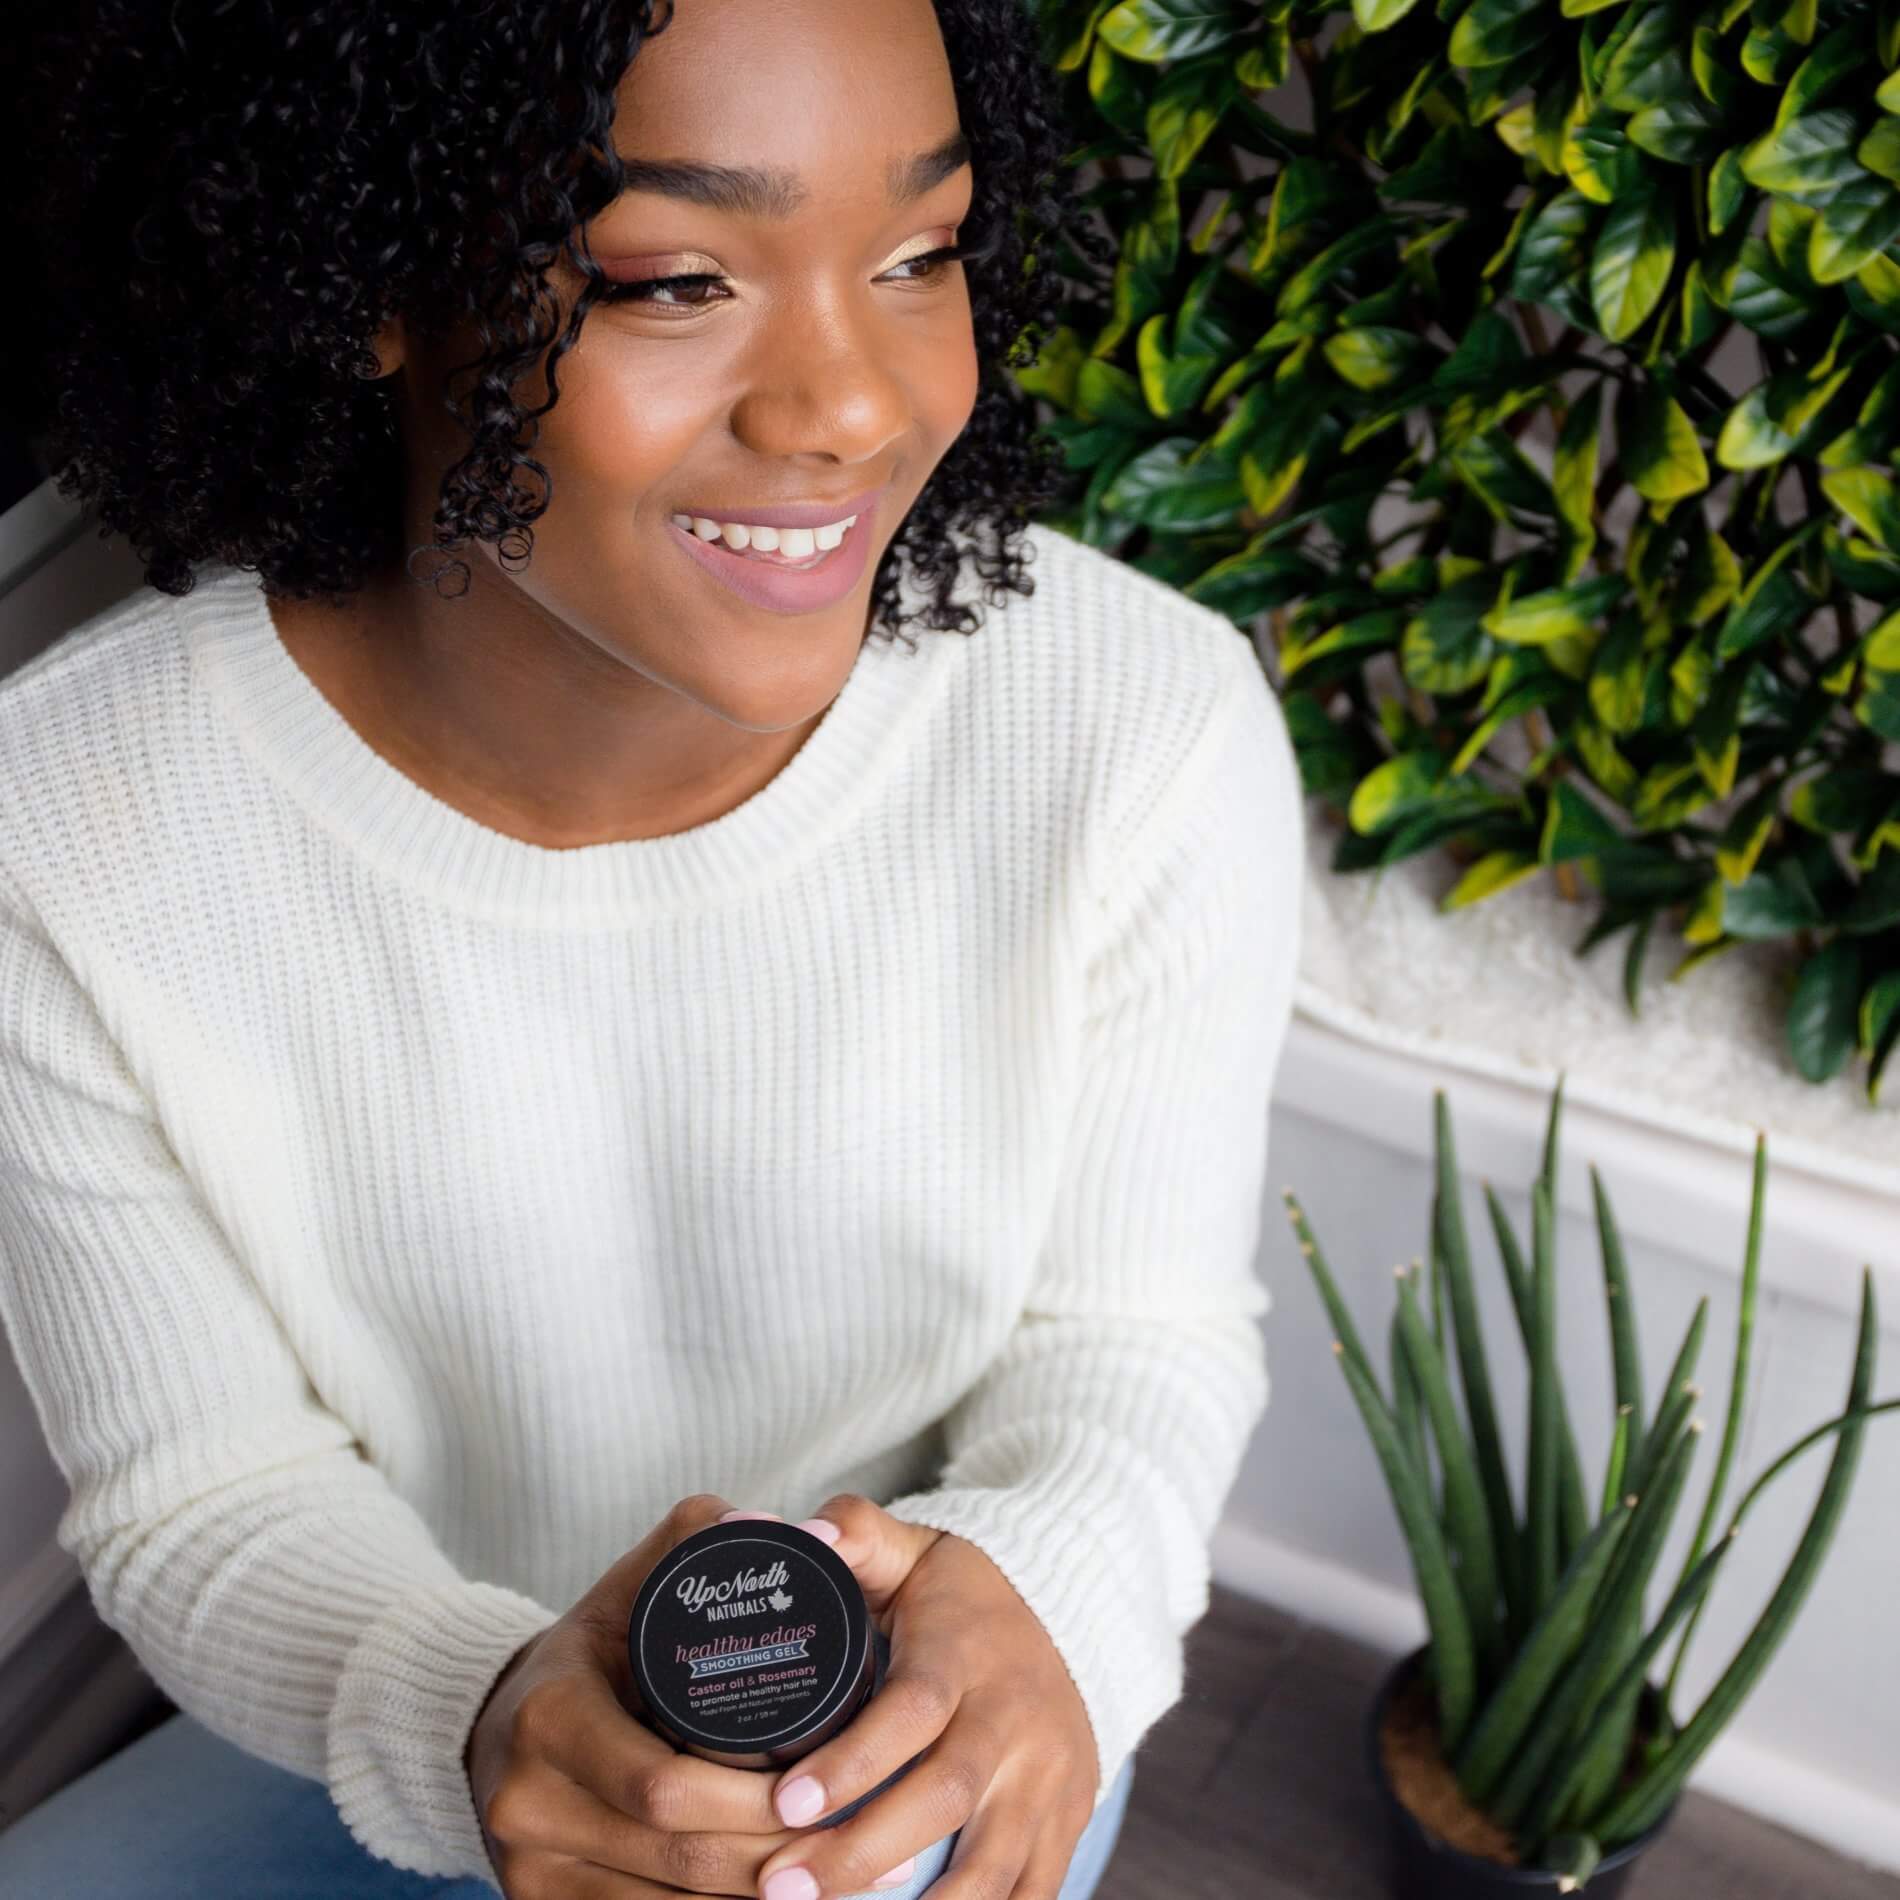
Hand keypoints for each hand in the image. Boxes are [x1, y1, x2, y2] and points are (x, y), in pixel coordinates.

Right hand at [465, 1492, 822, 1896]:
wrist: (502, 1717)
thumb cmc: (597, 1644)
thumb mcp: (636, 1580)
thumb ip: (699, 1537)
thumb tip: (776, 1527)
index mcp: (548, 1716)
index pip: (662, 1783)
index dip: (749, 1801)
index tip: (821, 1788)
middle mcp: (525, 1802)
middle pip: (674, 1854)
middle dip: (772, 1856)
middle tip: (851, 1839)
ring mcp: (527, 1869)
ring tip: (842, 1881)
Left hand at [748, 1492, 1101, 1899]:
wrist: (1077, 1613)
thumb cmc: (967, 1594)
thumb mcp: (916, 1549)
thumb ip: (857, 1533)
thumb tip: (798, 1532)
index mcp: (968, 1652)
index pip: (914, 1709)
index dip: (853, 1760)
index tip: (784, 1800)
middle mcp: (1016, 1718)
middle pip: (945, 1795)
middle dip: (862, 1850)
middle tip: (779, 1887)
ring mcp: (1049, 1777)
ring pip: (992, 1863)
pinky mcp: (1069, 1820)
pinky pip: (1032, 1892)